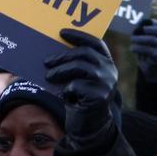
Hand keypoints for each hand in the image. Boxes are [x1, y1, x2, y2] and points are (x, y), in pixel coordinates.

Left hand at [44, 29, 117, 146]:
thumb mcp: (76, 78)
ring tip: (48, 76)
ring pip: (80, 67)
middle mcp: (110, 71)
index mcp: (106, 63)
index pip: (95, 43)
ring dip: (60, 70)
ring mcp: (107, 83)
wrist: (88, 124)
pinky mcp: (99, 96)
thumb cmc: (79, 97)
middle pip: (84, 53)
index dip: (79, 35)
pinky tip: (63, 94)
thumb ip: (72, 65)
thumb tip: (49, 53)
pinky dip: (65, 89)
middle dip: (62, 55)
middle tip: (46, 61)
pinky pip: (76, 86)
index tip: (61, 32)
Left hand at [131, 18, 156, 83]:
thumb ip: (140, 36)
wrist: (152, 67)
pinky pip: (148, 50)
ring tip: (132, 39)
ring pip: (152, 40)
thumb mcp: (144, 43)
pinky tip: (132, 48)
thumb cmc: (146, 51)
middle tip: (136, 29)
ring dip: (140, 38)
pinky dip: (138, 48)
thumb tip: (132, 30)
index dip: (153, 22)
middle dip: (146, 29)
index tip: (144, 20)